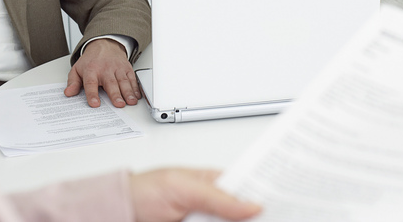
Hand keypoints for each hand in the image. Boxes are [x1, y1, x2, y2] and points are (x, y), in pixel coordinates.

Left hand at [65, 38, 140, 107]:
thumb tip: (68, 93)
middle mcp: (105, 69)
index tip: (94, 103)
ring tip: (131, 102)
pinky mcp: (127, 68)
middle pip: (110, 83)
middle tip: (119, 104)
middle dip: (115, 94)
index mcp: (91, 70)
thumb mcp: (77, 69)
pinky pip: (132, 78)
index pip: (91, 83)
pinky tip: (137, 96)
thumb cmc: (91, 60)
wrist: (104, 44)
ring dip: (128, 92)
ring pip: (123, 81)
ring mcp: (117, 68)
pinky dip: (135, 87)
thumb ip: (73, 82)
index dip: (92, 94)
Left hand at [130, 169, 260, 221]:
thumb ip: (218, 196)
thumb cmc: (144, 191)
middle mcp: (213, 207)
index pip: (247, 188)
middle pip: (245, 216)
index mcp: (214, 183)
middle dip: (259, 216)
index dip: (265, 194)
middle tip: (273, 218)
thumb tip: (253, 204)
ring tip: (263, 220)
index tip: (283, 202)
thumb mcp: (183, 187)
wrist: (119, 214)